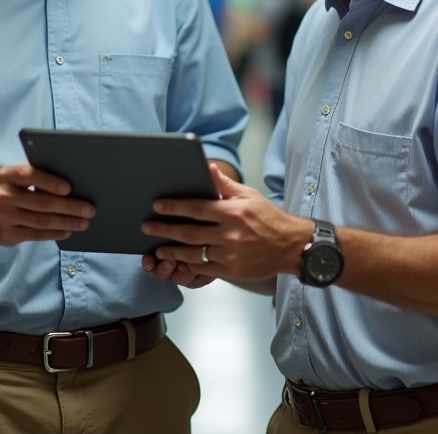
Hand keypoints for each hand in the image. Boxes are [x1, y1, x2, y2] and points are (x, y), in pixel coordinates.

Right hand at [0, 163, 94, 245]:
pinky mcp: (7, 235)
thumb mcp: (12, 177)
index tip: (69, 188)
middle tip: (89, 209)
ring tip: (84, 222)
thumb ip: (34, 178)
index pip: (30, 175)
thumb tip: (71, 187)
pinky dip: (55, 233)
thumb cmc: (6, 189)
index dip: (50, 182)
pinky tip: (68, 231)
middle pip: (41, 202)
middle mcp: (3, 196)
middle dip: (69, 207)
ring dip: (66, 222)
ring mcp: (4, 217)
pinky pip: (36, 235)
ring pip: (42, 221)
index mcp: (7, 175)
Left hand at [142, 164, 311, 281]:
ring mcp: (229, 254)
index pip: (196, 208)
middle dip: (164, 229)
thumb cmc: (269, 218)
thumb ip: (224, 184)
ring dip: (171, 251)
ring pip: (192, 253)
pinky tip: (177, 262)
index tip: (157, 205)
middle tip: (147, 226)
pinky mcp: (231, 270)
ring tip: (158, 248)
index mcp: (233, 211)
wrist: (290, 246)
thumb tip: (207, 167)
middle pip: (189, 232)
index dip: (174, 207)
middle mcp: (230, 233)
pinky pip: (203, 268)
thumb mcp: (249, 195)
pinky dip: (187, 265)